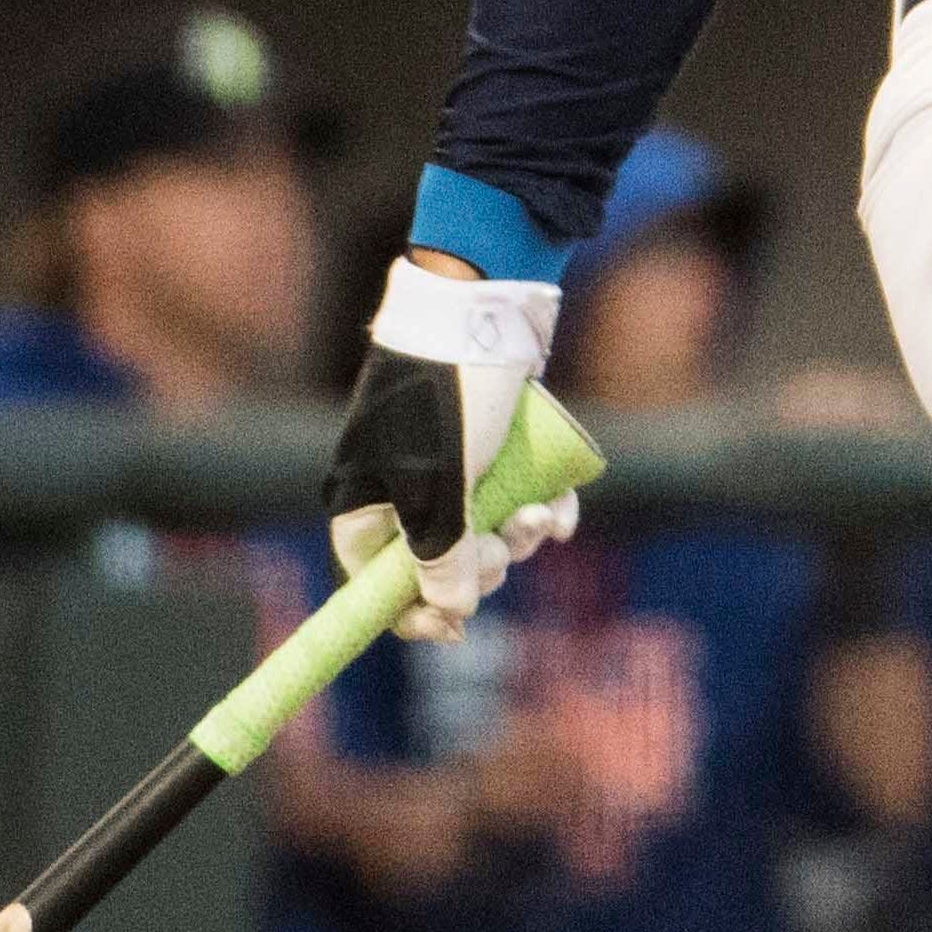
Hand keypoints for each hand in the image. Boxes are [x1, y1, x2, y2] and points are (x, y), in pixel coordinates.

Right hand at [327, 257, 573, 641]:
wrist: (483, 302)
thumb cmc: (448, 395)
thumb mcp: (438, 485)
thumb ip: (438, 556)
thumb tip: (450, 612)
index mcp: (365, 500)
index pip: (373, 581)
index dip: (412, 611)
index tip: (455, 629)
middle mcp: (401, 483)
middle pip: (442, 559)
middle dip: (484, 561)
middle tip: (511, 543)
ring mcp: (450, 460)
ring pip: (487, 527)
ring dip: (521, 533)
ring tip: (544, 513)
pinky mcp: (493, 440)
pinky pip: (517, 493)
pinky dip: (544, 506)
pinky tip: (566, 507)